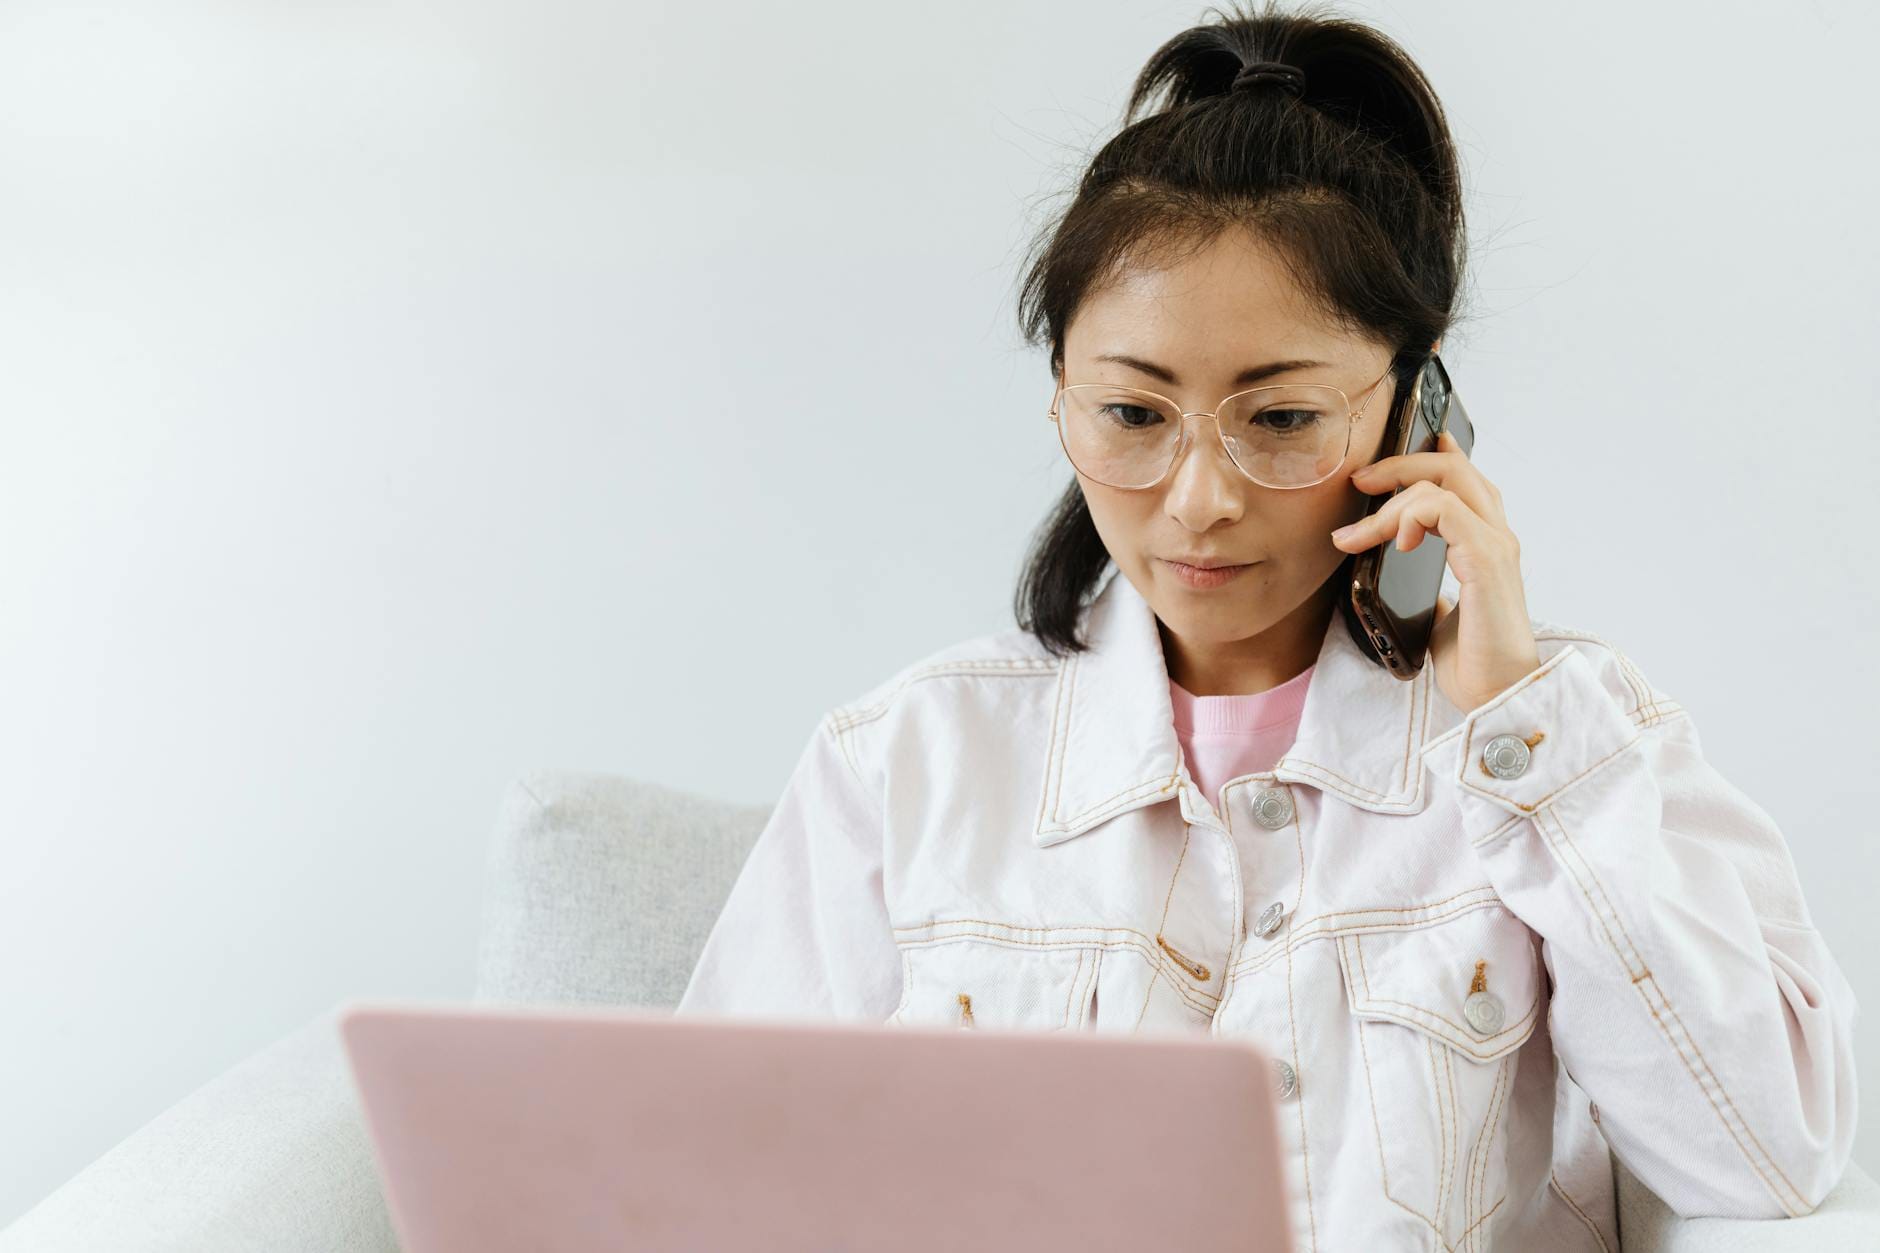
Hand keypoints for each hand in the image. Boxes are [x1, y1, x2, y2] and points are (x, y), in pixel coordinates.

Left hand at [1329, 428, 1540, 713]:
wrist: (1496, 698)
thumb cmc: (1474, 664)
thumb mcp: (1439, 616)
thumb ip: (1431, 591)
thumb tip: (1399, 582)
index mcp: (1486, 546)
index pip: (1467, 482)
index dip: (1434, 457)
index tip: (1392, 457)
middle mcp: (1496, 538)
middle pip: (1454, 469)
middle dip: (1400, 465)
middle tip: (1360, 482)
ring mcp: (1495, 547)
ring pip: (1444, 483)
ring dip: (1389, 502)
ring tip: (1357, 536)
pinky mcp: (1486, 561)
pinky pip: (1444, 510)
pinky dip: (1409, 517)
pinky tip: (1395, 544)